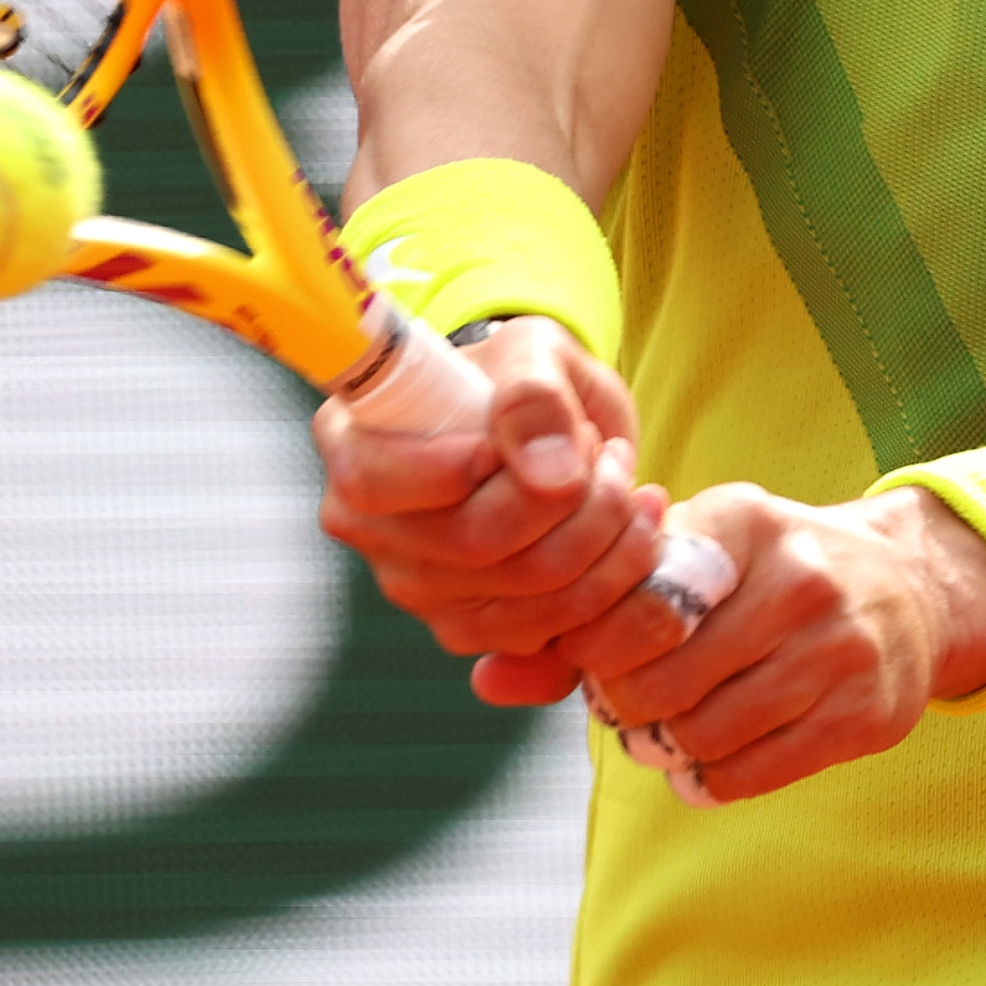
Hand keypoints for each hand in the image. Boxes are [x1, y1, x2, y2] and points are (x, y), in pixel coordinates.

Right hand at [312, 321, 674, 674]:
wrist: (555, 433)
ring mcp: (418, 590)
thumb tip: (548, 473)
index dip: (463, 465)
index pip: (377, 482)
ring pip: (528, 599)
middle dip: (574, 498)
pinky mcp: (472, 630)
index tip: (531, 433)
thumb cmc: (526, 380)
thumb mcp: (534, 351)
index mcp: (353, 447)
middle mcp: (371, 530)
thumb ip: (534, 394)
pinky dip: (614, 585)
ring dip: (607, 541)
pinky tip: (632, 534)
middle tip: (610, 452)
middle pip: (475, 545)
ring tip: (625, 481)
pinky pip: (553, 635)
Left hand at [579, 482, 985, 801]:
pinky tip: (703, 762)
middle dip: (625, 707)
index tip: (594, 660)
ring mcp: (839, 651)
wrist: (909, 591)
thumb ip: (596, 607)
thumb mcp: (697, 553)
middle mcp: (801, 580)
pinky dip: (708, 779)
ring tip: (663, 733)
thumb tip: (485, 680)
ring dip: (665, 748)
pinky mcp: (863, 715)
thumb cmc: (769, 575)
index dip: (594, 650)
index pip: (635, 603)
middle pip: (662, 680)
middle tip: (624, 708)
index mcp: (745, 522)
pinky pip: (750, 773)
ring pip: (704, 734)